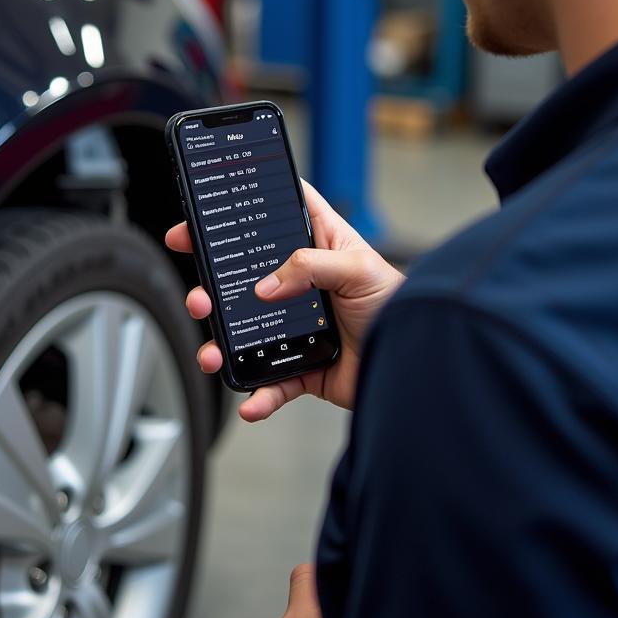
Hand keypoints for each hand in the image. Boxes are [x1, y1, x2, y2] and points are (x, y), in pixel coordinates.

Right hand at [164, 179, 404, 420]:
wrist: (418, 366)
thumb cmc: (401, 305)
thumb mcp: (359, 269)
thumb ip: (310, 266)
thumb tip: (266, 286)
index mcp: (318, 246)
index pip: (273, 219)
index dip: (238, 214)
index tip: (202, 217)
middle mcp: (302, 284)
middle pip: (245, 279)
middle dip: (212, 286)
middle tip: (198, 294)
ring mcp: (298, 327)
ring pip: (247, 333)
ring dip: (221, 344)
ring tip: (212, 352)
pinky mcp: (303, 367)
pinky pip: (272, 382)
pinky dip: (258, 396)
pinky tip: (250, 403)